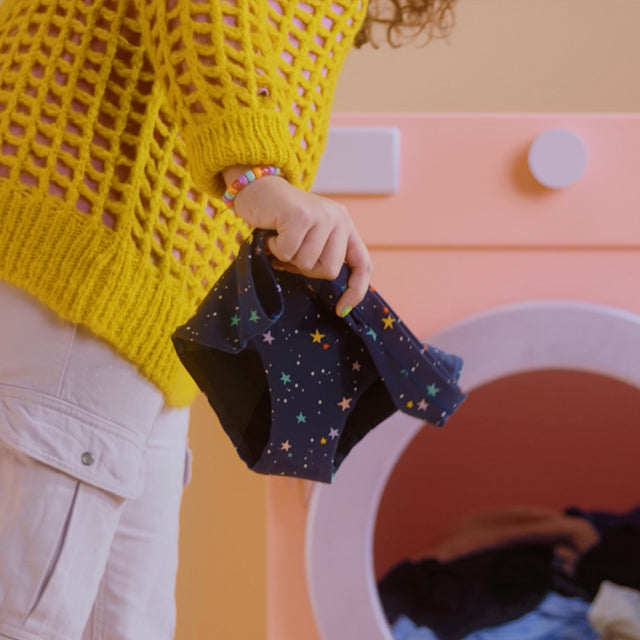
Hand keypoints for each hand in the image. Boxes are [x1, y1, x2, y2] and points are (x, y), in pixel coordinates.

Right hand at [223, 167, 372, 316]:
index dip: (356, 290)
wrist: (257, 186)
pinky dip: (274, 248)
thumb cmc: (281, 218)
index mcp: (345, 226)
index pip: (362, 264)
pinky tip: (272, 232)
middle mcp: (339, 219)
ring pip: (306, 263)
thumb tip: (330, 294)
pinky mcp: (301, 216)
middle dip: (305, 269)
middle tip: (291, 251)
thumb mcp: (309, 237)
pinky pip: (287, 253)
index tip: (342, 310)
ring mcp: (322, 216)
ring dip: (287, 257)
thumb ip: (322, 256)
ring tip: (281, 238)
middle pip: (328, 270)